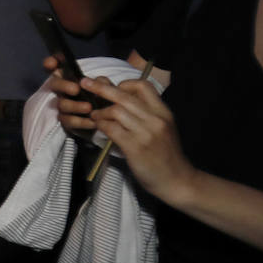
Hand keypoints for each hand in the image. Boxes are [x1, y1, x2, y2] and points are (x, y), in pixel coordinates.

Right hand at [43, 55, 101, 133]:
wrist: (107, 119)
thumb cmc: (103, 98)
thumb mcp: (106, 88)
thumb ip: (102, 82)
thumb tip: (98, 81)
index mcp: (69, 76)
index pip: (54, 66)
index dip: (50, 63)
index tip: (52, 63)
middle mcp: (62, 90)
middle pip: (54, 84)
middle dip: (63, 85)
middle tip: (76, 89)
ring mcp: (63, 105)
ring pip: (61, 104)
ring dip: (75, 106)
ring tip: (89, 107)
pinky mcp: (66, 120)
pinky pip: (68, 121)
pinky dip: (81, 121)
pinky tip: (92, 122)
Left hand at [85, 76, 195, 202]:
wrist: (176, 180)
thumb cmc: (166, 155)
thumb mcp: (163, 129)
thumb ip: (146, 115)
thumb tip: (120, 101)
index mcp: (163, 112)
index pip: (143, 86)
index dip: (124, 84)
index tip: (113, 89)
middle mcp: (156, 119)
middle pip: (124, 96)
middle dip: (101, 88)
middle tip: (85, 83)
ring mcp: (146, 133)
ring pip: (116, 111)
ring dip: (100, 112)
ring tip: (94, 115)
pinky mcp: (135, 147)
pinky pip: (112, 129)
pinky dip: (101, 125)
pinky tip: (98, 127)